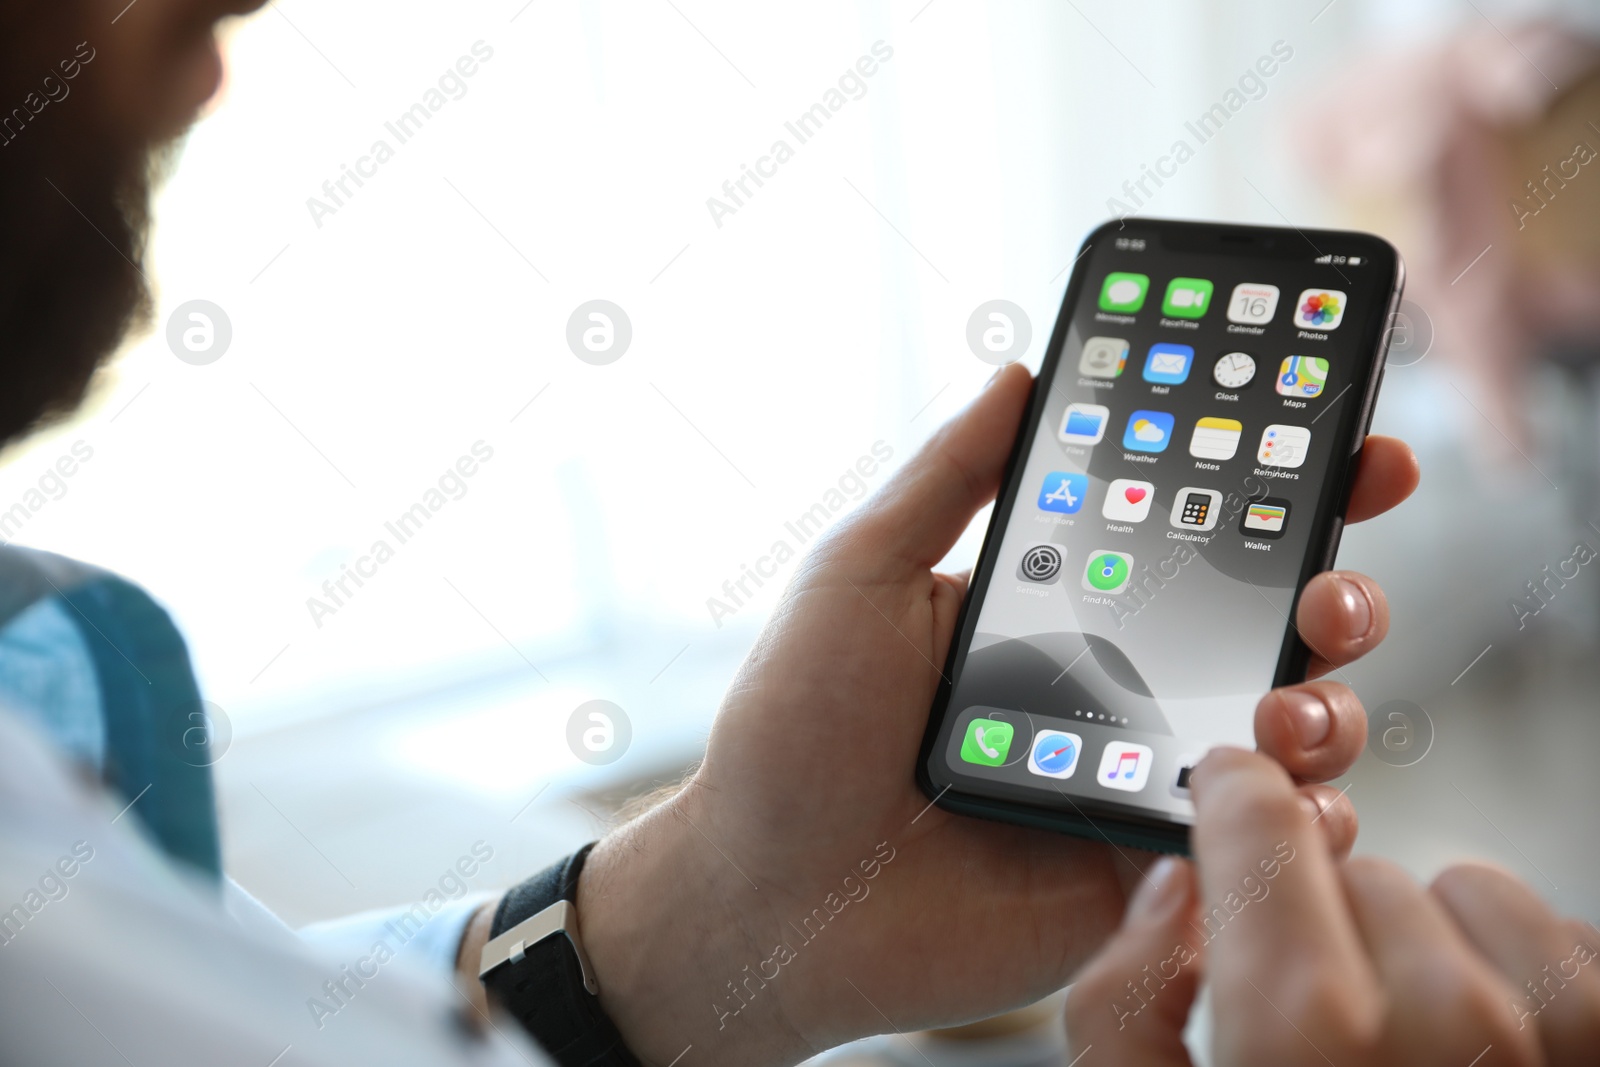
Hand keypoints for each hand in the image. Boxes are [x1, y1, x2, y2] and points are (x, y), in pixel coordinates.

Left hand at [575, 364, 1418, 1066]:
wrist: (768, 896)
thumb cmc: (793, 730)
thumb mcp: (860, 577)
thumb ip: (945, 478)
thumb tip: (1017, 370)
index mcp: (1058, 609)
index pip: (1191, 536)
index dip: (1282, 490)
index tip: (1352, 447)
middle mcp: (1116, 687)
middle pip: (1267, 629)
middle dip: (1337, 593)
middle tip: (1333, 587)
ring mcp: (1136, 780)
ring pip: (1284, 733)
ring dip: (1325, 707)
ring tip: (1290, 704)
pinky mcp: (1137, 870)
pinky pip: (1252, 846)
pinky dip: (1303, 827)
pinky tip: (1296, 804)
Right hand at [1065, 748, 1599, 1065]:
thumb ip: (1120, 1004)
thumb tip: (1169, 895)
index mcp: (1306, 1027)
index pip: (1259, 818)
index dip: (1230, 797)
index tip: (1228, 794)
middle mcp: (1450, 1018)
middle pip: (1353, 865)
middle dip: (1324, 921)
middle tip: (1317, 1015)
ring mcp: (1555, 1025)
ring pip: (1458, 891)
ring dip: (1425, 948)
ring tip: (1405, 1044)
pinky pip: (1551, 937)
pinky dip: (1513, 975)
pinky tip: (1484, 1048)